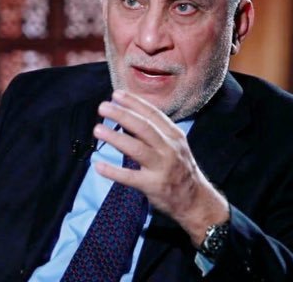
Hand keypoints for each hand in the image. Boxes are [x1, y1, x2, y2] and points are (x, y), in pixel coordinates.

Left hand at [93, 89, 228, 245]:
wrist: (194, 199)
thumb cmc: (179, 167)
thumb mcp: (173, 144)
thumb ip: (154, 131)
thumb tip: (127, 114)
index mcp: (174, 135)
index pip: (153, 114)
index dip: (134, 103)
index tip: (116, 94)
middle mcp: (169, 148)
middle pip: (144, 127)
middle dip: (122, 115)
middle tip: (103, 107)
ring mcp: (162, 167)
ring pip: (136, 148)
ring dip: (115, 138)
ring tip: (98, 129)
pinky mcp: (153, 185)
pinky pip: (130, 177)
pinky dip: (113, 171)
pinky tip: (98, 165)